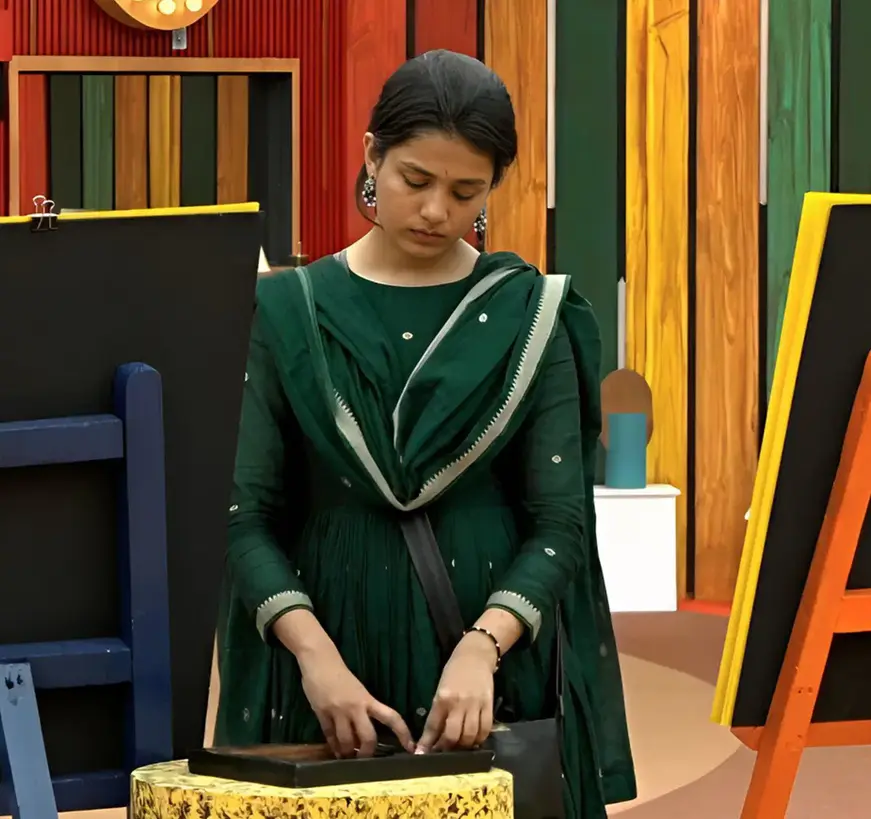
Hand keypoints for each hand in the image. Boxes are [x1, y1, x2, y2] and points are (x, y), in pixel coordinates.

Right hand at [273, 610, 413, 757]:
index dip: (403, 733)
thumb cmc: (340, 674)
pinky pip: (330, 736)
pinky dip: (333, 746)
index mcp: (368, 699)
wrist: (320, 661)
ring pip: (347, 741)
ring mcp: (338, 711)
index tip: (411, 747)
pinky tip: (335, 752)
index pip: (391, 717)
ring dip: (348, 753)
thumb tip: (366, 730)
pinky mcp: (322, 713)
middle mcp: (356, 707)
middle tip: (365, 759)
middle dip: (368, 752)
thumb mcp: (358, 690)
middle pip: (368, 737)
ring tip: (347, 758)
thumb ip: (363, 708)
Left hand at [416, 632, 496, 752]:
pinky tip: (474, 741)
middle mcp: (459, 702)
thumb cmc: (454, 671)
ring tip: (459, 749)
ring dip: (463, 747)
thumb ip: (438, 710)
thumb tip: (433, 735)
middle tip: (443, 753)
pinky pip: (485, 729)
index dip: (427, 743)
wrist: (475, 655)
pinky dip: (479, 739)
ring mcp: (476, 704)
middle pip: (452, 735)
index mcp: (443, 697)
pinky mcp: (489, 705)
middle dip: (446, 749)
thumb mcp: (440, 688)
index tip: (422, 755)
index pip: (433, 726)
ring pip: (470, 736)